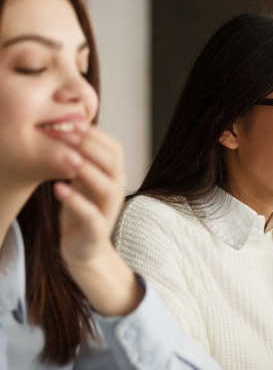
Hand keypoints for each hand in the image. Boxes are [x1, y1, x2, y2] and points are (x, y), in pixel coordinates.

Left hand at [53, 125, 142, 315]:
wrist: (84, 248)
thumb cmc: (81, 209)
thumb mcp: (81, 179)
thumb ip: (81, 158)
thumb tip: (66, 126)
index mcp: (114, 175)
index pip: (113, 148)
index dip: (95, 134)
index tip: (72, 121)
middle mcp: (116, 190)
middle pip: (112, 163)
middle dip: (90, 146)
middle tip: (66, 134)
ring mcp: (109, 210)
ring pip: (106, 186)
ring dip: (87, 170)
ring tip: (66, 158)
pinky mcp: (98, 229)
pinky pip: (91, 213)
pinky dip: (75, 200)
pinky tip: (58, 188)